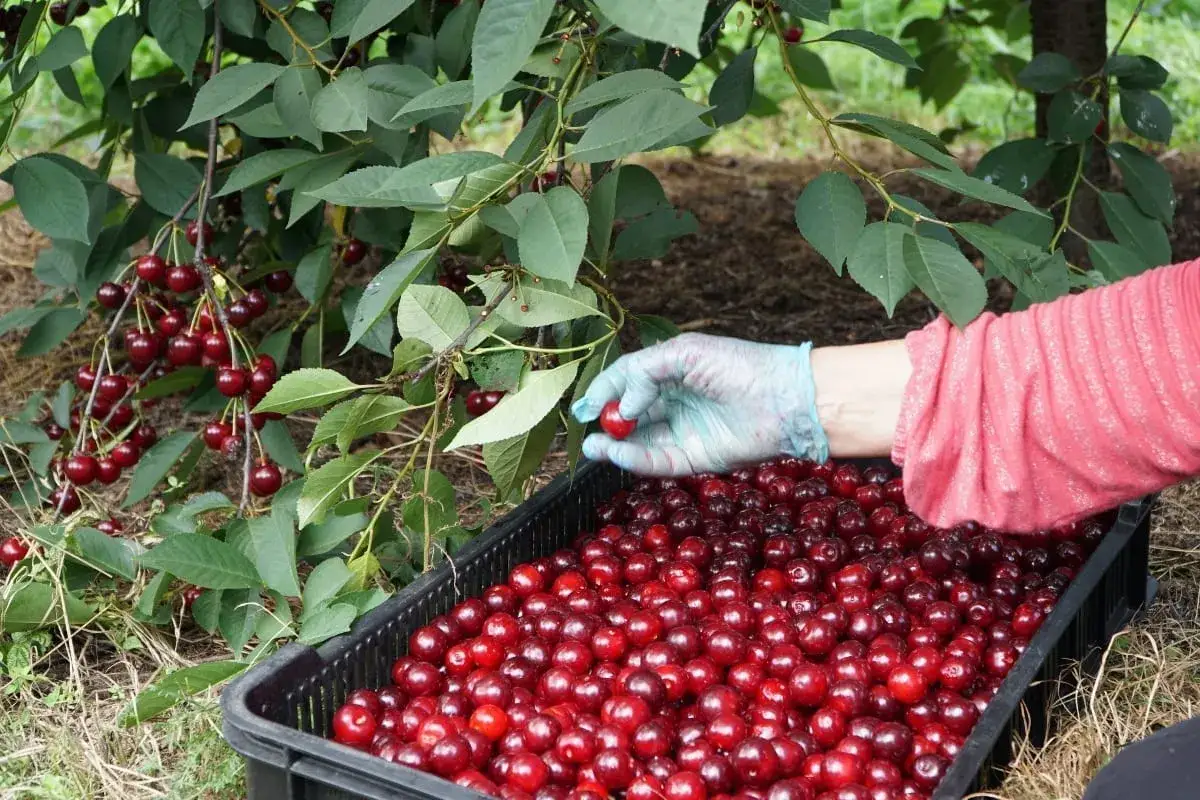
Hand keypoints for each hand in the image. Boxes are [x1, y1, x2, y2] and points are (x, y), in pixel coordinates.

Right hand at [570, 333, 828, 475]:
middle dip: (604, 420)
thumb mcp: (684, 353)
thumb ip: (644, 372)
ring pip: (638, 442)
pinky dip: (634, 459)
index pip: (627, 382)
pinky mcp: (694, 458)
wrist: (783, 398)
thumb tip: (623, 404)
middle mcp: (674, 403)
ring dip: (613, 445)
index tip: (584, 404)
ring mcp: (683, 432)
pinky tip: (616, 453)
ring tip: (591, 444)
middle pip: (629, 415)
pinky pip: (656, 461)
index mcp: (672, 373)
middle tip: (584, 425)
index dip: (604, 391)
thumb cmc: (740, 366)